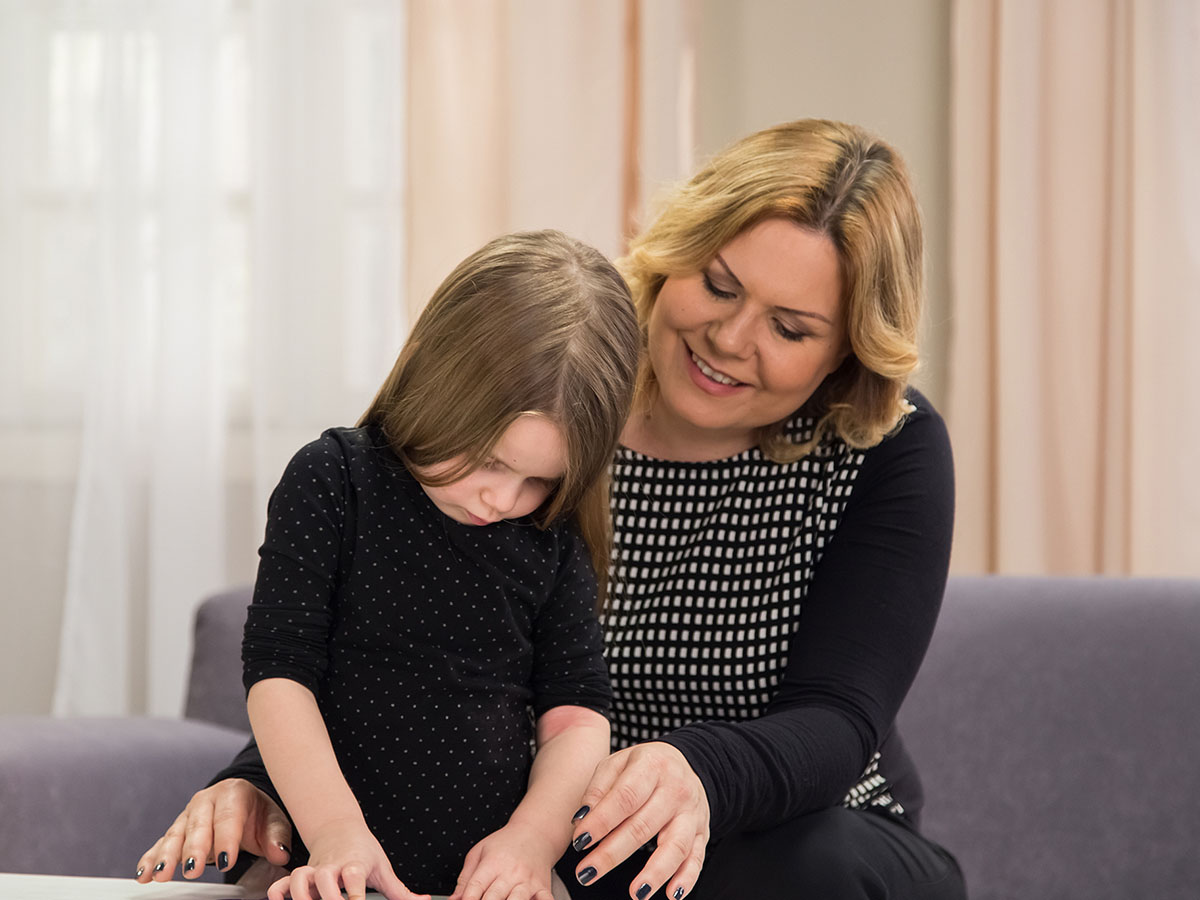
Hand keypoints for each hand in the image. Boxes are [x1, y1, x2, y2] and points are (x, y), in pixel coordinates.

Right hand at [136, 778, 292, 882]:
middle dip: (194, 849)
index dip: (227, 839)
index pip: (229, 816)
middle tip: (192, 870)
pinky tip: (144, 873)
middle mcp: (207, 800)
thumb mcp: (274, 819)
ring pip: (176, 834)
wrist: (243, 801)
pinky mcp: (177, 830)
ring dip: (167, 856)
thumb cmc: (258, 813)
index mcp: (233, 793)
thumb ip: (277, 836)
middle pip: (198, 825)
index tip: (226, 860)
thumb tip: (280, 852)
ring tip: (160, 875)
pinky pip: (162, 843)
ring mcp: (189, 815)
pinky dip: (152, 858)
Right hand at [267, 817, 429, 899]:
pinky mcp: (301, 874)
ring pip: (300, 879)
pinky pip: (282, 883)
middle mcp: (332, 866)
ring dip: (301, 895)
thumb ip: (399, 891)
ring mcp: (314, 870)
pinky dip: (278, 892)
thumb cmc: (363, 851)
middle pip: (325, 880)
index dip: (354, 894)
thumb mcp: (383, 868)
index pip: (354, 877)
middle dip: (328, 899)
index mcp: (355, 864)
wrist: (339, 828)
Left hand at [448, 822, 558, 899]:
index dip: (468, 899)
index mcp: (493, 863)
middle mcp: (511, 873)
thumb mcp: (480, 852)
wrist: (535, 833)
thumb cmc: (505, 844)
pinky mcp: (543, 887)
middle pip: (494, 898)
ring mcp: (528, 881)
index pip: (475, 886)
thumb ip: (465, 878)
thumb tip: (454, 899)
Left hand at [569, 743, 708, 899]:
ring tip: (635, 893)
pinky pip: (697, 857)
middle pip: (644, 826)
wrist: (683, 763)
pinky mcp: (702, 832)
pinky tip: (672, 895)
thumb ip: (598, 789)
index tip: (580, 841)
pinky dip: (686, 878)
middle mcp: (675, 789)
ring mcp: (692, 812)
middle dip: (613, 854)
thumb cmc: (642, 767)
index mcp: (651, 766)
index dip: (602, 821)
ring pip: (675, 846)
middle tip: (588, 873)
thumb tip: (581, 820)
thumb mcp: (616, 763)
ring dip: (655, 873)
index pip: (625, 797)